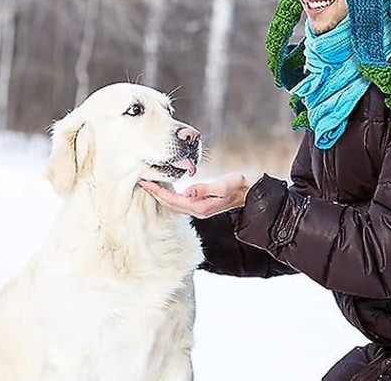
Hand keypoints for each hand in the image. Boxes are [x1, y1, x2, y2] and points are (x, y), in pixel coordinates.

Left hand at [139, 172, 253, 218]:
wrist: (250, 195)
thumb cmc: (239, 187)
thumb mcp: (224, 185)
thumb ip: (206, 189)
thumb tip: (188, 191)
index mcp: (199, 207)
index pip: (172, 200)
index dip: (157, 191)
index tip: (145, 181)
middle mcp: (196, 210)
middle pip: (168, 203)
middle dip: (154, 192)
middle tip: (140, 180)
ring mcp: (198, 208)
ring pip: (172, 203)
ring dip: (160, 193)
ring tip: (149, 182)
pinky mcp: (200, 204)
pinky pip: (179, 200)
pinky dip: (169, 193)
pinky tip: (165, 186)